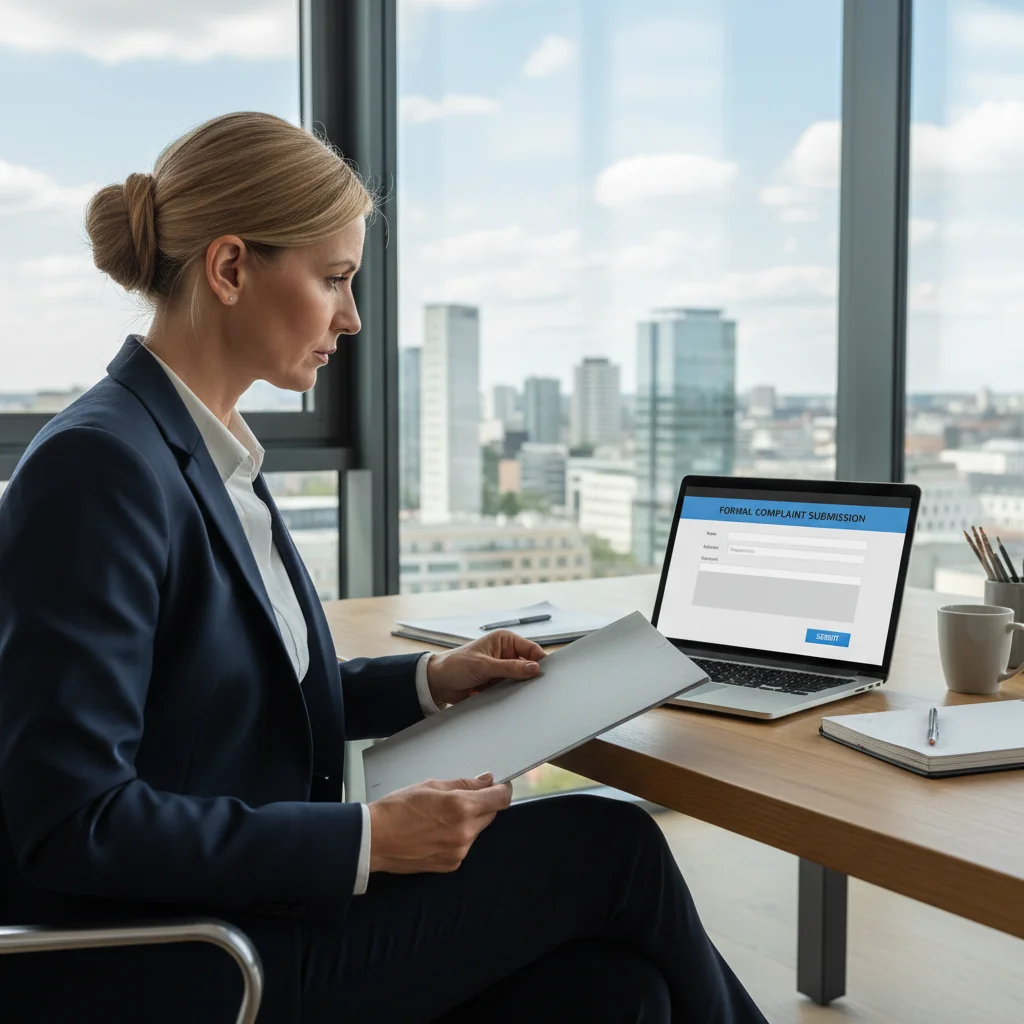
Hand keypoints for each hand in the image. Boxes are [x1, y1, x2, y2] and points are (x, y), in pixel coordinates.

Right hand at [368, 773, 512, 873]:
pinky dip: (457, 837)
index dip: (502, 790)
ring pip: (476, 830)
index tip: (499, 786)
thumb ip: (465, 784)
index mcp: (461, 807)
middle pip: (490, 814)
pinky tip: (436, 831)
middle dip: (482, 804)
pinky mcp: (451, 864)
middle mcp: (464, 832)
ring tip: (440, 817)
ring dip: (468, 821)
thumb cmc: (397, 809)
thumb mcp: (432, 786)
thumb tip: (487, 781)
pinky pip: (464, 846)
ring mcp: (459, 851)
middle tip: (460, 798)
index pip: (500, 799)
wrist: (374, 839)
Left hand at [426, 630, 545, 706]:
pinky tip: (515, 701)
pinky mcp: (498, 683)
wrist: (438, 684)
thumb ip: (510, 668)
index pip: (531, 649)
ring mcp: (502, 669)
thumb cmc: (456, 666)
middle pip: (529, 665)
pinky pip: (512, 689)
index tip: (546, 675)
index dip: (540, 661)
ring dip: (521, 687)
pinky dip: (513, 695)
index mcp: (504, 640)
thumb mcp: (484, 666)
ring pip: (521, 679)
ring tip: (525, 696)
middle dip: (531, 676)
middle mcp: (506, 653)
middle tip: (538, 689)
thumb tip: (535, 668)